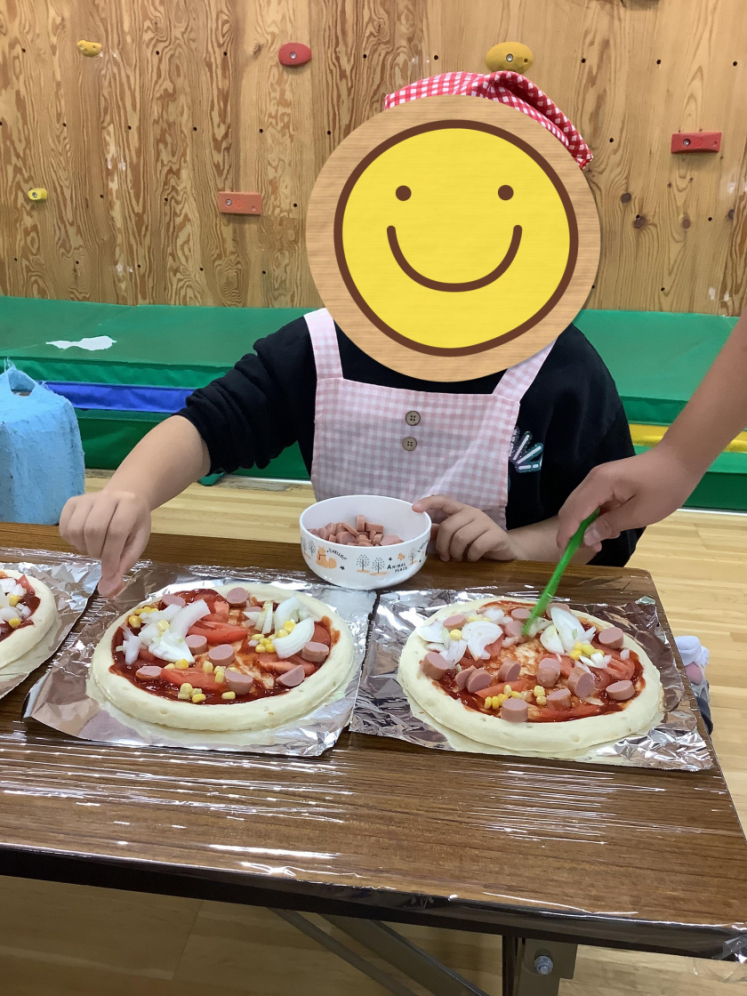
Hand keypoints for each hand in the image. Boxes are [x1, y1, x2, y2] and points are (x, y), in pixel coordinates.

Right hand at [60, 490, 150, 597]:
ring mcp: (86, 497)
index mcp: (129, 504)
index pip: (115, 531)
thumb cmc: (134, 523)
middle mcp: (107, 496)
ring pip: (76, 529)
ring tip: (95, 547)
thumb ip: (125, 564)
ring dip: (84, 547)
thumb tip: (108, 590)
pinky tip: (84, 540)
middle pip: (92, 530)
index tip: (109, 573)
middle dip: (97, 552)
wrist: (124, 499)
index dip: (110, 557)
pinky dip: (72, 541)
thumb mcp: (138, 542)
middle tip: (103, 556)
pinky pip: (64, 528)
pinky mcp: (71, 502)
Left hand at [412, 495, 517, 561]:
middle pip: (448, 526)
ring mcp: (486, 522)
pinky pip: (476, 546)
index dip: (428, 502)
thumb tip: (423, 532)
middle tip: (445, 556)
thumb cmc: (478, 541)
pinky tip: (472, 558)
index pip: (443, 500)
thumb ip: (442, 532)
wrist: (506, 549)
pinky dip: (471, 556)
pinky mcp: (496, 535)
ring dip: (455, 552)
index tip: (414, 508)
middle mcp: (473, 512)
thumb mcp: (458, 535)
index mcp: (461, 510)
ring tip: (457, 559)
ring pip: (461, 537)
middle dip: (443, 545)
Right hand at [556, 444, 700, 549]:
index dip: (566, 534)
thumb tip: (587, 538)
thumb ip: (610, 525)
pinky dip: (594, 516)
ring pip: (580, 505)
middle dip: (573, 531)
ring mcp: (599, 478)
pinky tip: (610, 527)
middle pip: (570, 508)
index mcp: (599, 485)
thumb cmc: (665, 487)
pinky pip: (592, 501)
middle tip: (588, 550)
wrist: (681, 459)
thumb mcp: (640, 513)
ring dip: (584, 524)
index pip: (572, 513)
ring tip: (602, 541)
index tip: (565, 555)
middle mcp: (593, 479)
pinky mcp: (607, 480)